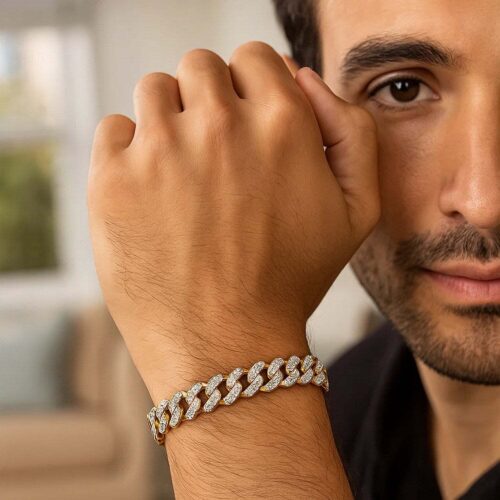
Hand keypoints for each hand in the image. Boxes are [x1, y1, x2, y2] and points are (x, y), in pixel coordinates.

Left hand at [87, 41, 379, 400]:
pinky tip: (150, 195)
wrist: (227, 345)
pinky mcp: (112, 179)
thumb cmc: (291, 280)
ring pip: (154, 90)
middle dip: (208, 100)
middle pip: (200, 66)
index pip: (253, 58)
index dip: (249, 87)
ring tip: (181, 174)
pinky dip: (128, 151)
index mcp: (280, 123)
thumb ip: (351, 130)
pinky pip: (114, 129)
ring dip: (168, 120)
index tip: (244, 122)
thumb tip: (303, 77)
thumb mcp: (357, 210)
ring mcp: (159, 149)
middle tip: (213, 154)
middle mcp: (219, 124)